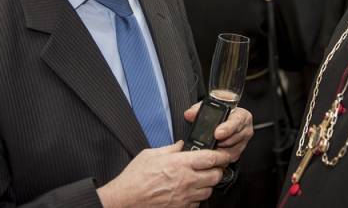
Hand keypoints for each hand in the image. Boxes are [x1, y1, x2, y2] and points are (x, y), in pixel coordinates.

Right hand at [97, 141, 229, 207]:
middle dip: (217, 170)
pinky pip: (197, 204)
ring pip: (208, 191)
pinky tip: (189, 192)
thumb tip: (180, 145)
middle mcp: (185, 180)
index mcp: (180, 164)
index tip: (223, 154)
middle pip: (215, 176)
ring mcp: (184, 196)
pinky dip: (197, 198)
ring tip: (200, 179)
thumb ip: (170, 149)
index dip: (221, 156)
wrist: (124, 199)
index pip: (211, 158)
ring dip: (208, 185)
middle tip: (213, 167)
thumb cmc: (134, 177)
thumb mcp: (151, 154)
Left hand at [184, 103, 253, 162]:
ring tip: (208, 147)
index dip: (227, 128)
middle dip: (219, 142)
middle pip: (233, 139)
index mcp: (242, 115)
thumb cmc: (220, 111)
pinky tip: (211, 154)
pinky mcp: (237, 153)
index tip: (217, 133)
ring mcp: (242, 143)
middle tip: (208, 142)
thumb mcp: (210, 105)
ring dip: (218, 150)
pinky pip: (228, 159)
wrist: (225, 118)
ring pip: (230, 151)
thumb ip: (199, 108)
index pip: (236, 122)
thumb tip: (189, 114)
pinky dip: (218, 158)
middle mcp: (245, 129)